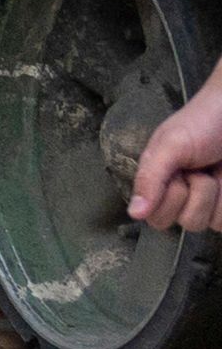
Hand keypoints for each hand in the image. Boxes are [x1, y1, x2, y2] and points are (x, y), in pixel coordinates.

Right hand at [136, 68, 221, 226]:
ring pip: (210, 224)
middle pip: (186, 223)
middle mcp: (183, 199)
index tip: (177, 175)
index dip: (170, 200)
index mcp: (159, 185)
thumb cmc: (202, 124)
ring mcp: (209, 204)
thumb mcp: (170, 146)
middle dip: (197, 196)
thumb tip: (134, 214)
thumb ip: (150, 178)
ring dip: (217, 196)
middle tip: (199, 170)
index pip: (156, 218)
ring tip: (216, 171)